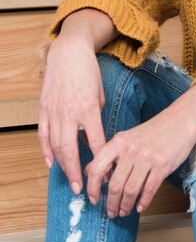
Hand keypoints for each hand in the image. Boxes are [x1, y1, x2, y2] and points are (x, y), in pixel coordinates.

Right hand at [38, 36, 106, 193]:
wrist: (69, 52)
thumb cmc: (88, 70)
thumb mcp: (100, 93)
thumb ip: (96, 115)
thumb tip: (94, 135)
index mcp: (88, 108)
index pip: (95, 141)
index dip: (100, 160)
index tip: (106, 174)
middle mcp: (69, 112)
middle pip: (71, 150)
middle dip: (76, 172)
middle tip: (82, 190)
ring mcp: (53, 111)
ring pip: (55, 146)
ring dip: (63, 166)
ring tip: (70, 179)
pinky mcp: (43, 108)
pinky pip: (43, 135)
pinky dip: (46, 151)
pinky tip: (51, 163)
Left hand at [85, 109, 195, 217]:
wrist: (180, 121)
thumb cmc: (153, 131)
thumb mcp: (127, 137)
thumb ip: (110, 153)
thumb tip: (90, 171)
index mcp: (119, 142)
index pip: (97, 168)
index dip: (92, 188)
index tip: (93, 199)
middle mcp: (131, 150)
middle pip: (115, 185)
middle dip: (111, 203)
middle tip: (111, 212)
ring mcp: (147, 158)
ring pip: (131, 191)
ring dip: (126, 206)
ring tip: (124, 211)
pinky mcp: (162, 165)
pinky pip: (149, 190)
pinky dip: (143, 202)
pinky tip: (140, 207)